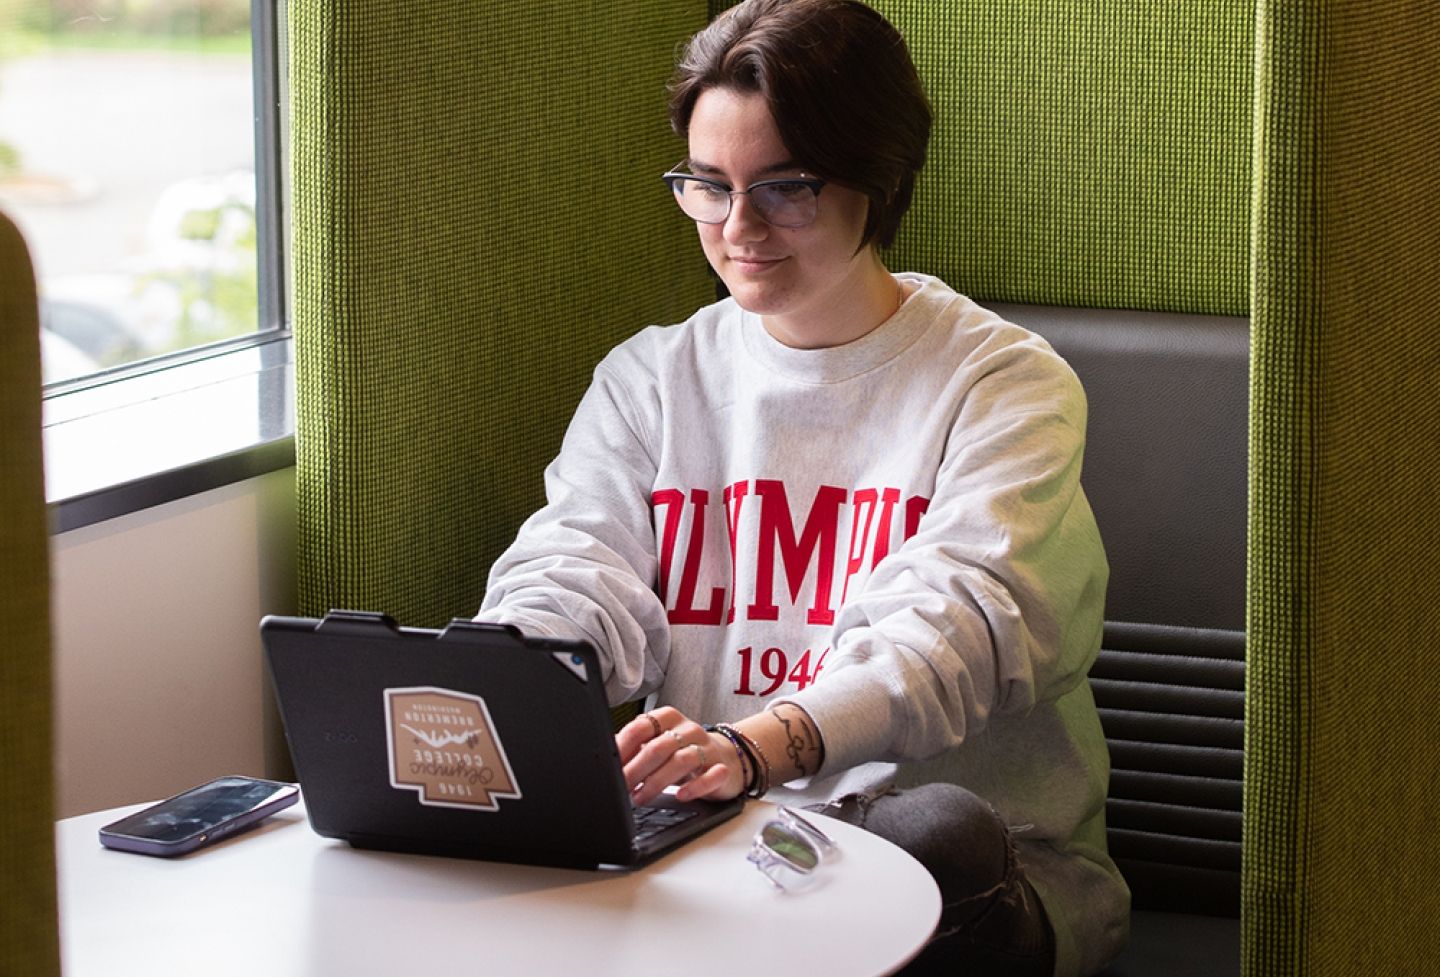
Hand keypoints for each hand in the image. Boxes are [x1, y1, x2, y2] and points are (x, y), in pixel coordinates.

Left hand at [616, 706, 744, 805]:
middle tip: (621, 787)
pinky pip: (711, 776)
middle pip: (658, 747)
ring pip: (682, 761)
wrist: (728, 757)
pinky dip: (695, 787)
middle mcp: (689, 729)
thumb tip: (605, 756)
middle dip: (635, 770)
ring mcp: (708, 748)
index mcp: (669, 718)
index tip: (610, 766)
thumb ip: (636, 746)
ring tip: (640, 798)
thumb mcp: (659, 743)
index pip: (641, 727)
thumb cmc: (684, 751)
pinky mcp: (723, 768)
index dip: (623, 747)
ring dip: (656, 782)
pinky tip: (681, 795)